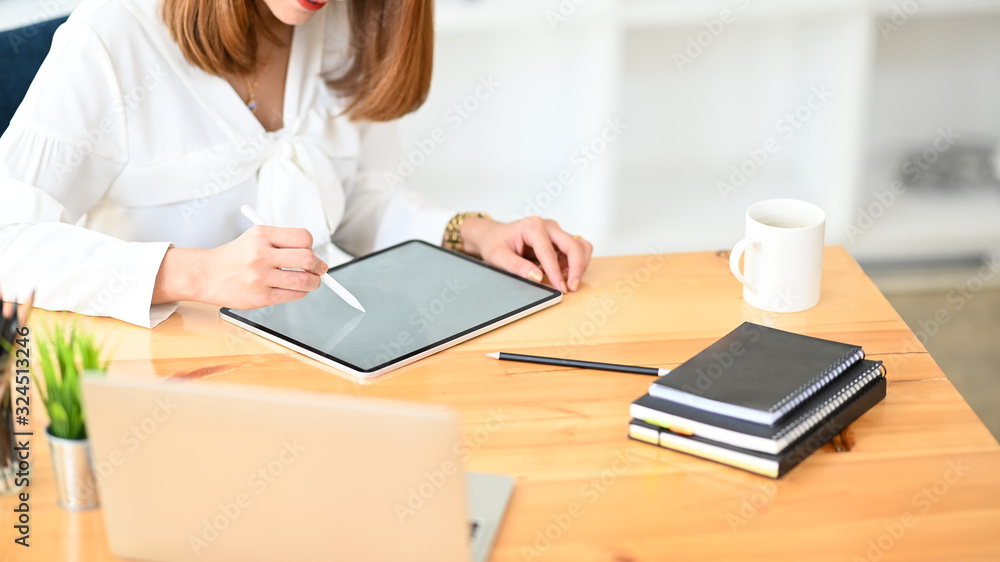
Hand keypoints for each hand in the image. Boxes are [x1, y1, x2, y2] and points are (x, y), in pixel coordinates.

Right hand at [153, 226, 327, 307]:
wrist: (206, 275)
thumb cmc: (235, 256)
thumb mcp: (256, 237)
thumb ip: (283, 242)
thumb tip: (315, 255)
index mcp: (262, 235)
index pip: (303, 237)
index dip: (312, 246)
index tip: (312, 251)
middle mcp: (261, 255)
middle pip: (307, 259)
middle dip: (318, 265)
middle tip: (318, 268)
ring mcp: (260, 277)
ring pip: (304, 281)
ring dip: (314, 282)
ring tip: (311, 281)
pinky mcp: (260, 297)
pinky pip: (293, 295)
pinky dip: (300, 293)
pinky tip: (295, 289)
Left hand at [460, 216, 592, 291]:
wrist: (494, 235)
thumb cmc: (496, 243)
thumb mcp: (498, 256)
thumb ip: (516, 266)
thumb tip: (536, 277)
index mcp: (532, 226)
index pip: (549, 251)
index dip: (555, 272)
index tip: (560, 288)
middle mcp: (548, 226)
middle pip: (573, 245)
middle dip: (576, 268)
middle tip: (571, 288)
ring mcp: (556, 232)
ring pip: (580, 246)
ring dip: (579, 265)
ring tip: (567, 281)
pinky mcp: (560, 240)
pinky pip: (577, 250)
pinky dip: (577, 263)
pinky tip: (564, 273)